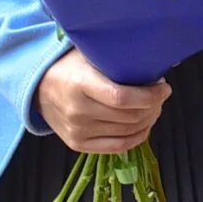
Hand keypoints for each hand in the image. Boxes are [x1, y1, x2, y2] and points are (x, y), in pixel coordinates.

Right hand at [37, 51, 170, 153]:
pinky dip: (137, 137)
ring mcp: (77, 131)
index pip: (122, 98)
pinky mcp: (78, 144)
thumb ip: (117, 60)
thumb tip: (155, 61)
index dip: (150, 96)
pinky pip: (118, 147)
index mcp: (80, 84)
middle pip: (129, 116)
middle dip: (153, 106)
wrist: (38, 86)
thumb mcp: (90, 54)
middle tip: (160, 95)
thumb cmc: (70, 66)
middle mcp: (77, 111)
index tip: (164, 88)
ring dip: (148, 120)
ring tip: (153, 107)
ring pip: (127, 132)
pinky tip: (144, 124)